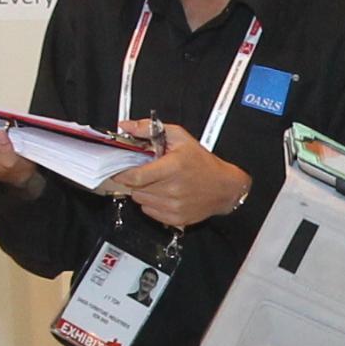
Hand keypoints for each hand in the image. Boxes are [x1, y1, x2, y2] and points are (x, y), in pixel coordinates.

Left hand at [100, 122, 252, 229]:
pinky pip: (149, 212)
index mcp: (172, 167)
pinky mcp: (175, 218)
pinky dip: (151, 203)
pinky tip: (163, 193)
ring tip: (158, 182)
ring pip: (140, 200)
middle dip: (136, 179)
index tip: (120, 169)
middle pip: (135, 188)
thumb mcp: (179, 137)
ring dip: (143, 191)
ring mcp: (174, 206)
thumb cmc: (203, 163)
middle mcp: (173, 189)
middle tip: (147, 172)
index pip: (135, 176)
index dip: (122, 173)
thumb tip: (127, 126)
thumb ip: (149, 129)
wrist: (224, 187)